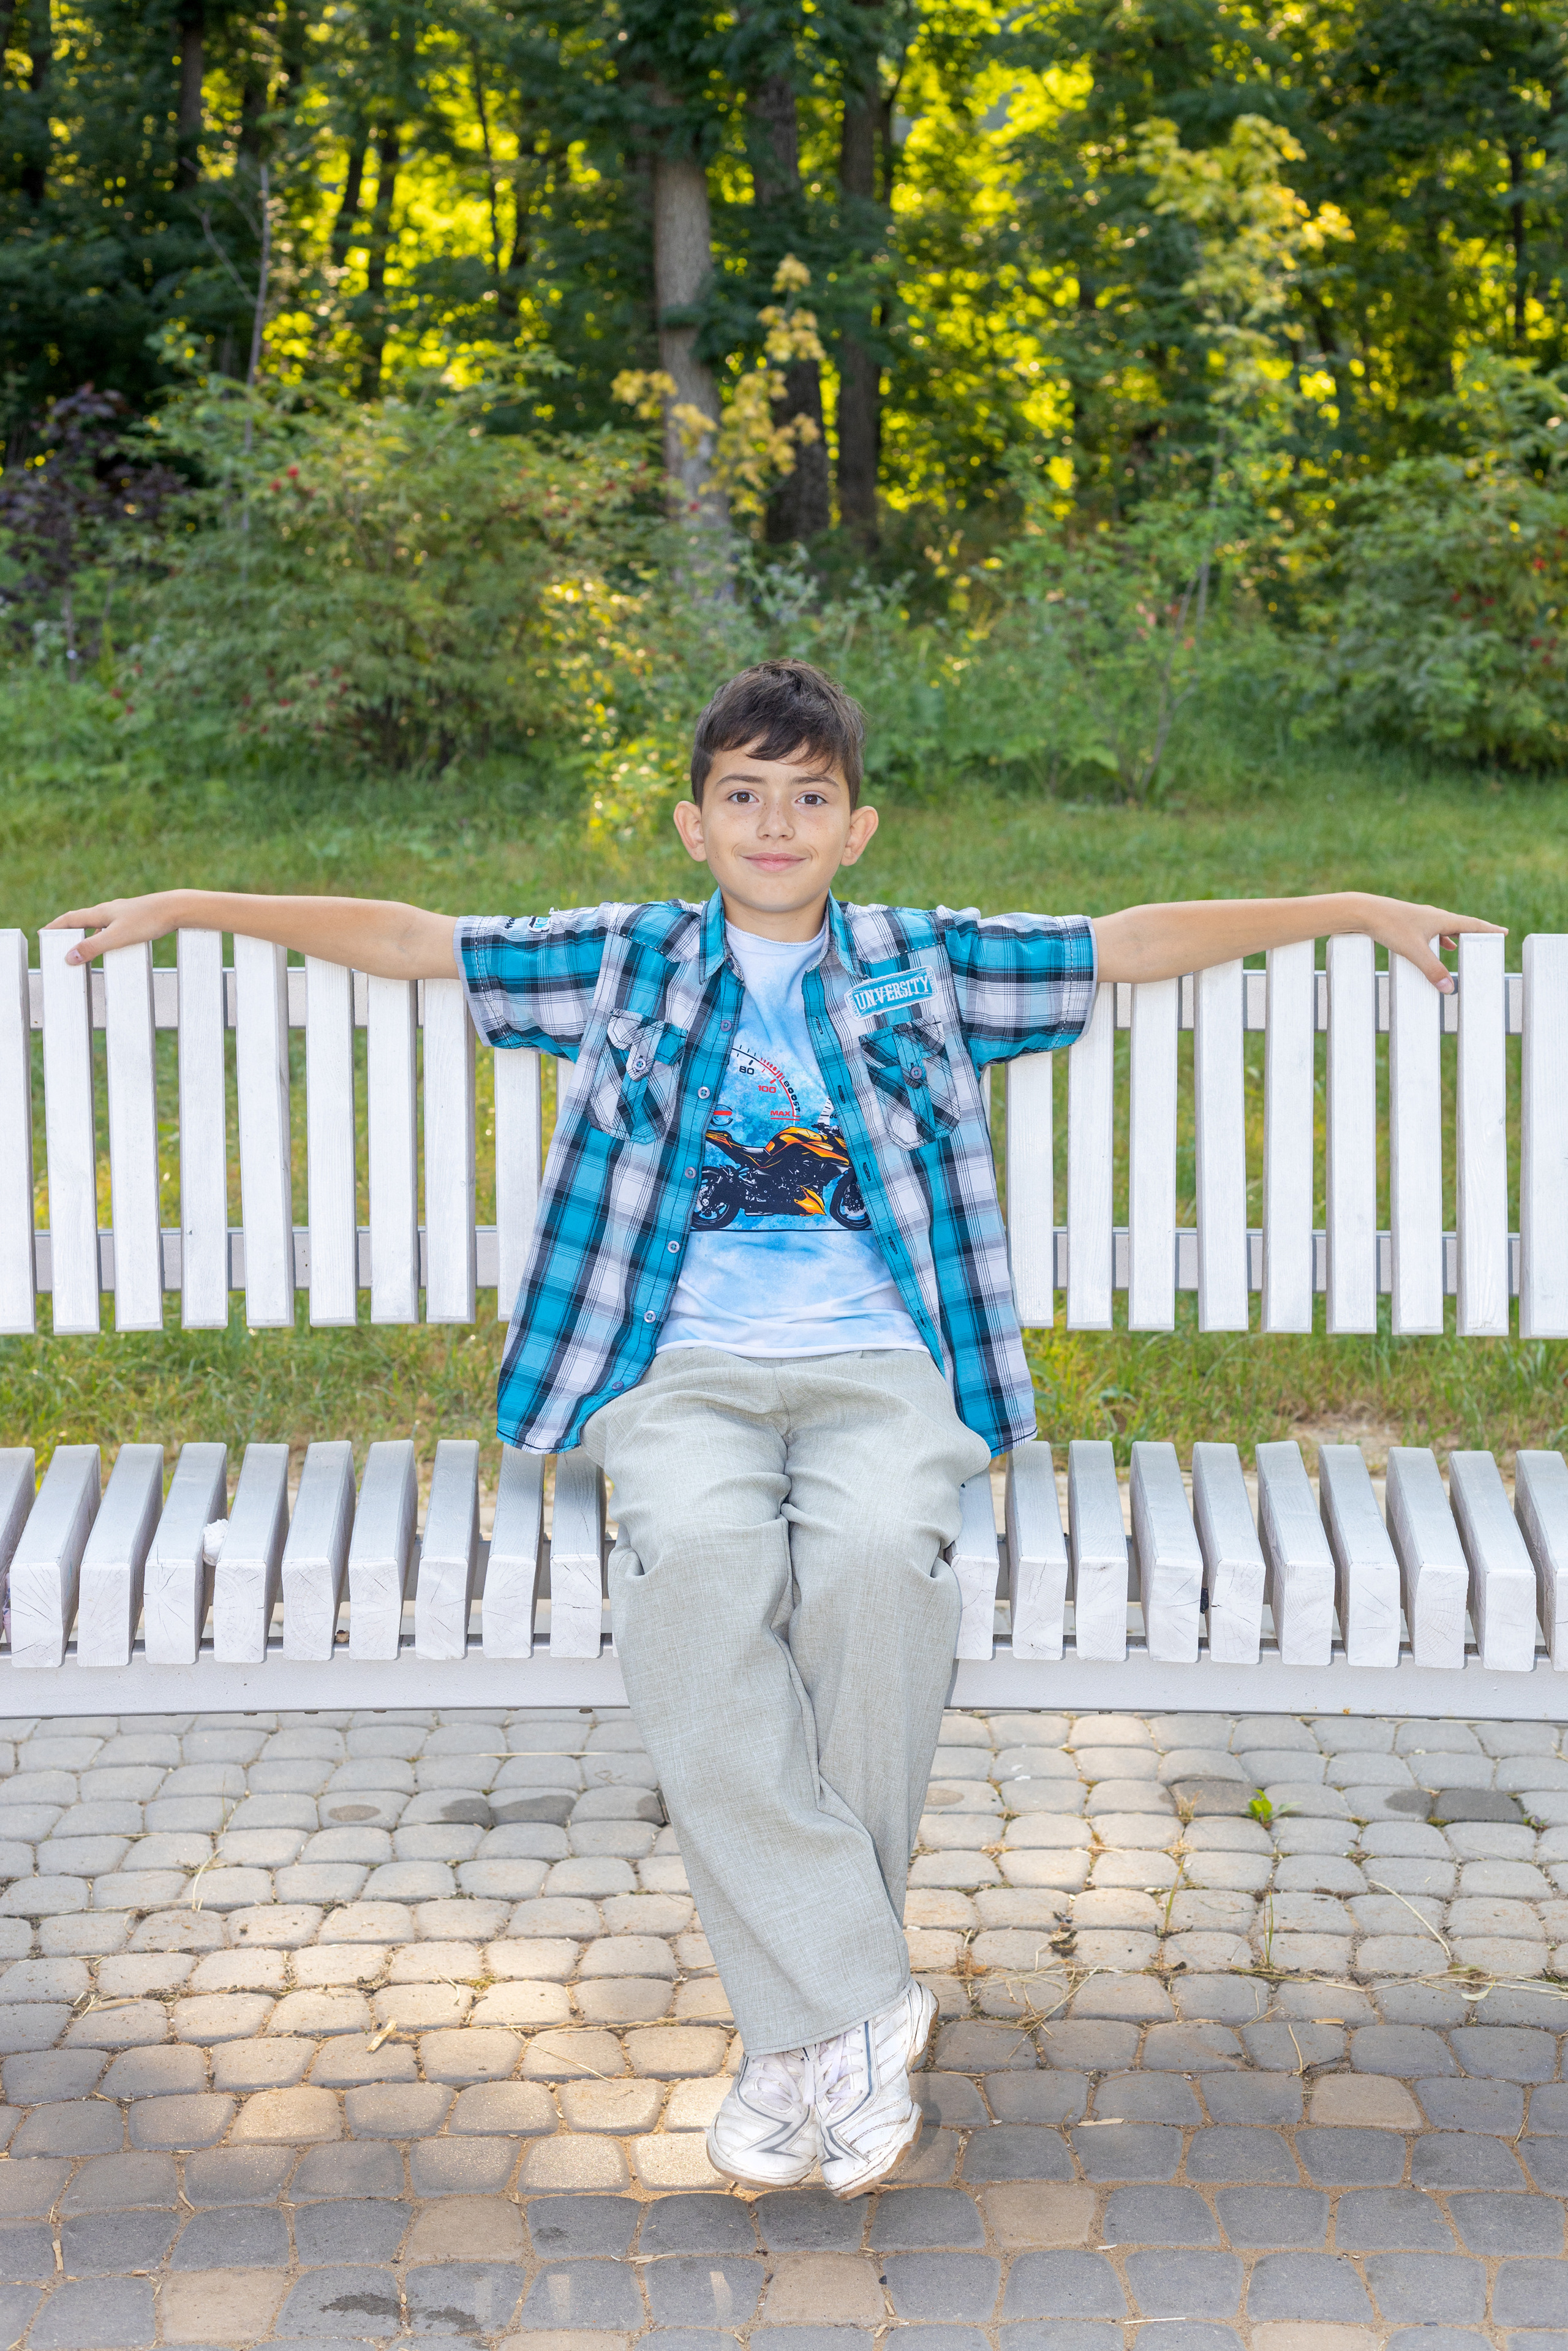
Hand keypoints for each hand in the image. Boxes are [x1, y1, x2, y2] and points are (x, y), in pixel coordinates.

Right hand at [43, 894, 180, 963]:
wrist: (176, 908)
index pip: (70, 919)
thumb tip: (69, 957)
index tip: (43, 933)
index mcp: (100, 913)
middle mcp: (109, 910)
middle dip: (67, 930)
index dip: (55, 926)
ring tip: (80, 946)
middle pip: (81, 920)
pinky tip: (111, 944)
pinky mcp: (135, 918)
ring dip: (86, 934)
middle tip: (56, 939)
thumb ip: (93, 947)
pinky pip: (112, 928)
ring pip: (97, 924)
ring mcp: (122, 914)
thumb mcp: (117, 938)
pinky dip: (104, 936)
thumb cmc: (148, 921)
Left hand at [1361, 895, 1505, 992]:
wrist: (1363, 911)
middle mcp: (1434, 916)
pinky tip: (1441, 945)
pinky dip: (1441, 939)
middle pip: (1462, 924)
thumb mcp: (1413, 951)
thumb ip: (1431, 969)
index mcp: (1441, 919)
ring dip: (1457, 937)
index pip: (1472, 924)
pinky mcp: (1408, 922)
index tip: (1504, 933)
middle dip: (1476, 933)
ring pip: (1445, 928)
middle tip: (1492, 937)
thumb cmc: (1389, 927)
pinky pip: (1432, 931)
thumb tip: (1449, 988)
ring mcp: (1420, 918)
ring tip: (1467, 946)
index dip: (1489, 930)